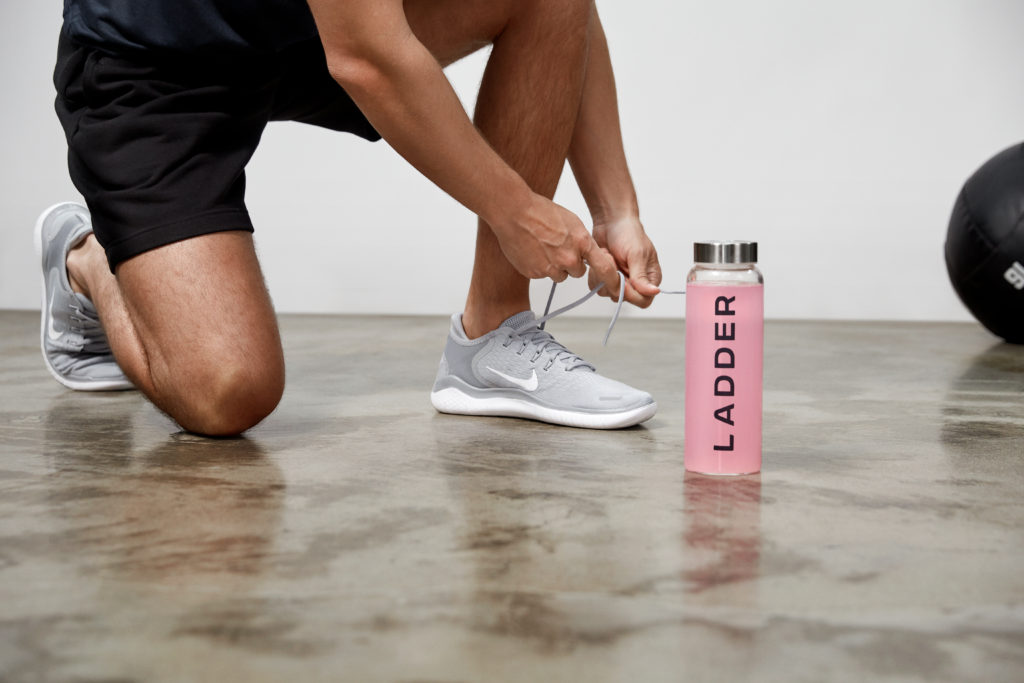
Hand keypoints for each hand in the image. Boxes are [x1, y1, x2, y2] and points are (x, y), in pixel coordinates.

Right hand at [491, 193, 620, 296]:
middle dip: (569, 264)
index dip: (611, 280)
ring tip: (542, 247)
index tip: (616, 287)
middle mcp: (568, 259)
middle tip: (557, 248)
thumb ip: (581, 241)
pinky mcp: (535, 273)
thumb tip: (586, 252)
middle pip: (577, 272)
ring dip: (553, 266)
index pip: (604, 268)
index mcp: (581, 243)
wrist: (514, 212)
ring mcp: (551, 268)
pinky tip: (532, 250)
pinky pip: (542, 274)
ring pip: (559, 275)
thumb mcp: (571, 221)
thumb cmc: (540, 211)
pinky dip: (538, 266)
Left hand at [590, 215, 661, 307]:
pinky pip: (597, 285)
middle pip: (623, 298)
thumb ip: (641, 276)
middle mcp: (636, 281)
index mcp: (650, 277)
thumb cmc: (628, 232)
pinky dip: (595, 273)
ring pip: (608, 292)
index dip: (631, 294)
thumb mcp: (637, 254)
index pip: (643, 300)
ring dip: (603, 275)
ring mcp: (619, 279)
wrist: (610, 220)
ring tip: (607, 255)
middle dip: (614, 281)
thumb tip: (654, 292)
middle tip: (612, 261)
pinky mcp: (606, 276)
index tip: (622, 279)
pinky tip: (601, 257)